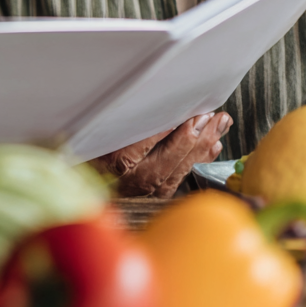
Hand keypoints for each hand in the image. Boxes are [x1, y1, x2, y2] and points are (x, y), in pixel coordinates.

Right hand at [91, 112, 231, 198]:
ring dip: (204, 143)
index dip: (176, 128)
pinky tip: (212, 146)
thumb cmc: (89, 158)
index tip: (192, 113)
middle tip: (215, 115)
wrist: (84, 193)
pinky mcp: (156, 194)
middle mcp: (136, 180)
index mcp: (119, 162)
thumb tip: (156, 113)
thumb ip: (126, 126)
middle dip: (198, 133)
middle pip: (173, 155)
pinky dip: (199, 158)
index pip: (154, 142)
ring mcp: (148, 190)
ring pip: (183, 165)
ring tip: (221, 124)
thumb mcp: (99, 136)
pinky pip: (183, 174)